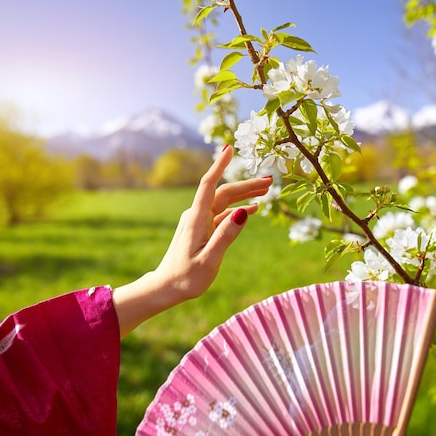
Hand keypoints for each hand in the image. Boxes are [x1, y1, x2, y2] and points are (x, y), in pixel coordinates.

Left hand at [112, 145, 272, 336]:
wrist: (166, 288)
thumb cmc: (186, 278)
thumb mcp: (209, 260)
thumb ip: (226, 236)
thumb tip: (243, 211)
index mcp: (197, 219)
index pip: (209, 184)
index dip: (220, 165)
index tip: (229, 147)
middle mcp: (197, 215)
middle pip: (224, 192)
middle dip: (246, 184)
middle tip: (270, 181)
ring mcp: (199, 221)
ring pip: (224, 202)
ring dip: (244, 194)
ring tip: (267, 191)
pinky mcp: (202, 229)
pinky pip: (222, 213)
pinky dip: (238, 209)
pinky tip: (253, 209)